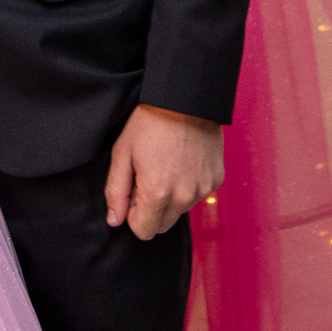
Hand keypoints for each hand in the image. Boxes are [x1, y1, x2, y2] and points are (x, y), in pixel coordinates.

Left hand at [105, 104, 223, 240]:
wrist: (185, 99)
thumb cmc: (149, 123)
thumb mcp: (122, 153)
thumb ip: (116, 191)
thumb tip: (115, 220)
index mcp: (158, 193)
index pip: (144, 231)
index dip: (133, 214)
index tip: (132, 191)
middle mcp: (184, 197)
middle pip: (162, 226)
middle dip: (151, 210)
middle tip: (146, 178)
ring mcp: (204, 189)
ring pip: (180, 211)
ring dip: (170, 198)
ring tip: (164, 165)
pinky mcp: (216, 180)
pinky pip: (197, 196)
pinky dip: (188, 186)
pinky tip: (181, 162)